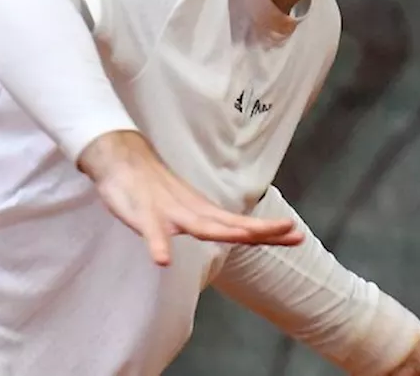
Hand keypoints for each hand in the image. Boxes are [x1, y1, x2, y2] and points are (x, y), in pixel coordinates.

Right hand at [77, 129, 303, 264]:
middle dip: (261, 229)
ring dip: (225, 232)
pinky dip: (157, 245)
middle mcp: (192, 212)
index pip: (241, 224)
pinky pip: (150, 232)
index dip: (269, 231)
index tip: (298, 235)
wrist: (121, 158)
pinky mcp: (143, 214)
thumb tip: (233, 234)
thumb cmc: (153, 189)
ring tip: (248, 237)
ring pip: (200, 226)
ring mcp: (169, 212)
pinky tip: (162, 260)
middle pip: (230, 225)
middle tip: (293, 232)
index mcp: (203, 213)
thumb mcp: (184, 209)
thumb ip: (207, 223)